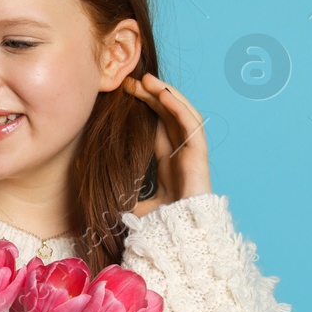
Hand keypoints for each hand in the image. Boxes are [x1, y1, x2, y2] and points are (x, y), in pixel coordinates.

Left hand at [121, 73, 213, 215]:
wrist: (183, 232)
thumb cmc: (166, 221)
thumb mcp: (142, 206)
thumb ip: (131, 201)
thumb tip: (111, 207)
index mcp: (169, 159)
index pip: (157, 125)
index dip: (144, 107)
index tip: (125, 93)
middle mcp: (181, 151)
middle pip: (166, 114)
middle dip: (150, 95)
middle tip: (130, 80)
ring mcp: (192, 150)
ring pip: (180, 113)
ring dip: (165, 94)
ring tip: (147, 79)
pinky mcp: (199, 151)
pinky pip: (190, 122)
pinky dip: (178, 107)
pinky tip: (163, 95)